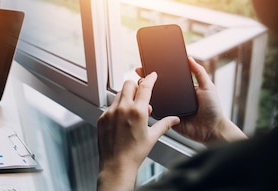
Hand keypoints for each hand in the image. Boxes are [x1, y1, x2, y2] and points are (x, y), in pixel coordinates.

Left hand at [96, 72, 179, 190]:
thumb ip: (165, 124)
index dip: (150, 78)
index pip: (145, 87)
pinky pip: (111, 106)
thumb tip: (175, 119)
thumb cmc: (135, 153)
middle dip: (136, 86)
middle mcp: (122, 109)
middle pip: (128, 84)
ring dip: (127, 96)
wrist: (116, 165)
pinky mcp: (102, 118)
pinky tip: (123, 119)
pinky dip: (118, 108)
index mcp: (137, 111)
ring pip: (118, 94)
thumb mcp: (152, 137)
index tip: (152, 75)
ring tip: (134, 111)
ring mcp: (110, 112)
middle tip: (142, 96)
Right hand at [134, 57, 245, 144]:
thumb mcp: (208, 87)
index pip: (167, 78)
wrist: (213, 129)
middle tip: (140, 76)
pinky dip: (150, 108)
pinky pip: (156, 113)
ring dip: (146, 94)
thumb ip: (199, 72)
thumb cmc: (213, 109)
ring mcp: (170, 108)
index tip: (146, 66)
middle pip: (157, 88)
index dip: (156, 72)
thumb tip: (190, 58)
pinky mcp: (167, 119)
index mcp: (182, 89)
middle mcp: (174, 98)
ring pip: (154, 99)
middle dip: (146, 81)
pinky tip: (145, 102)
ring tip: (140, 87)